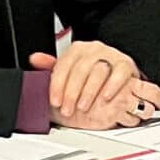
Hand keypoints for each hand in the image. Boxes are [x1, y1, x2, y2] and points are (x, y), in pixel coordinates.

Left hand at [31, 42, 153, 127]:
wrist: (116, 70)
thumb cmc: (91, 73)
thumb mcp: (69, 70)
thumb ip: (52, 66)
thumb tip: (34, 59)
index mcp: (76, 50)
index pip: (63, 65)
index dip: (57, 86)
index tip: (55, 101)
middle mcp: (93, 49)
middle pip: (79, 70)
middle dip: (71, 93)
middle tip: (67, 109)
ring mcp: (110, 55)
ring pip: (98, 71)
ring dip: (89, 92)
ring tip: (83, 107)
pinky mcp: (125, 64)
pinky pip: (119, 73)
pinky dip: (112, 86)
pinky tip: (105, 97)